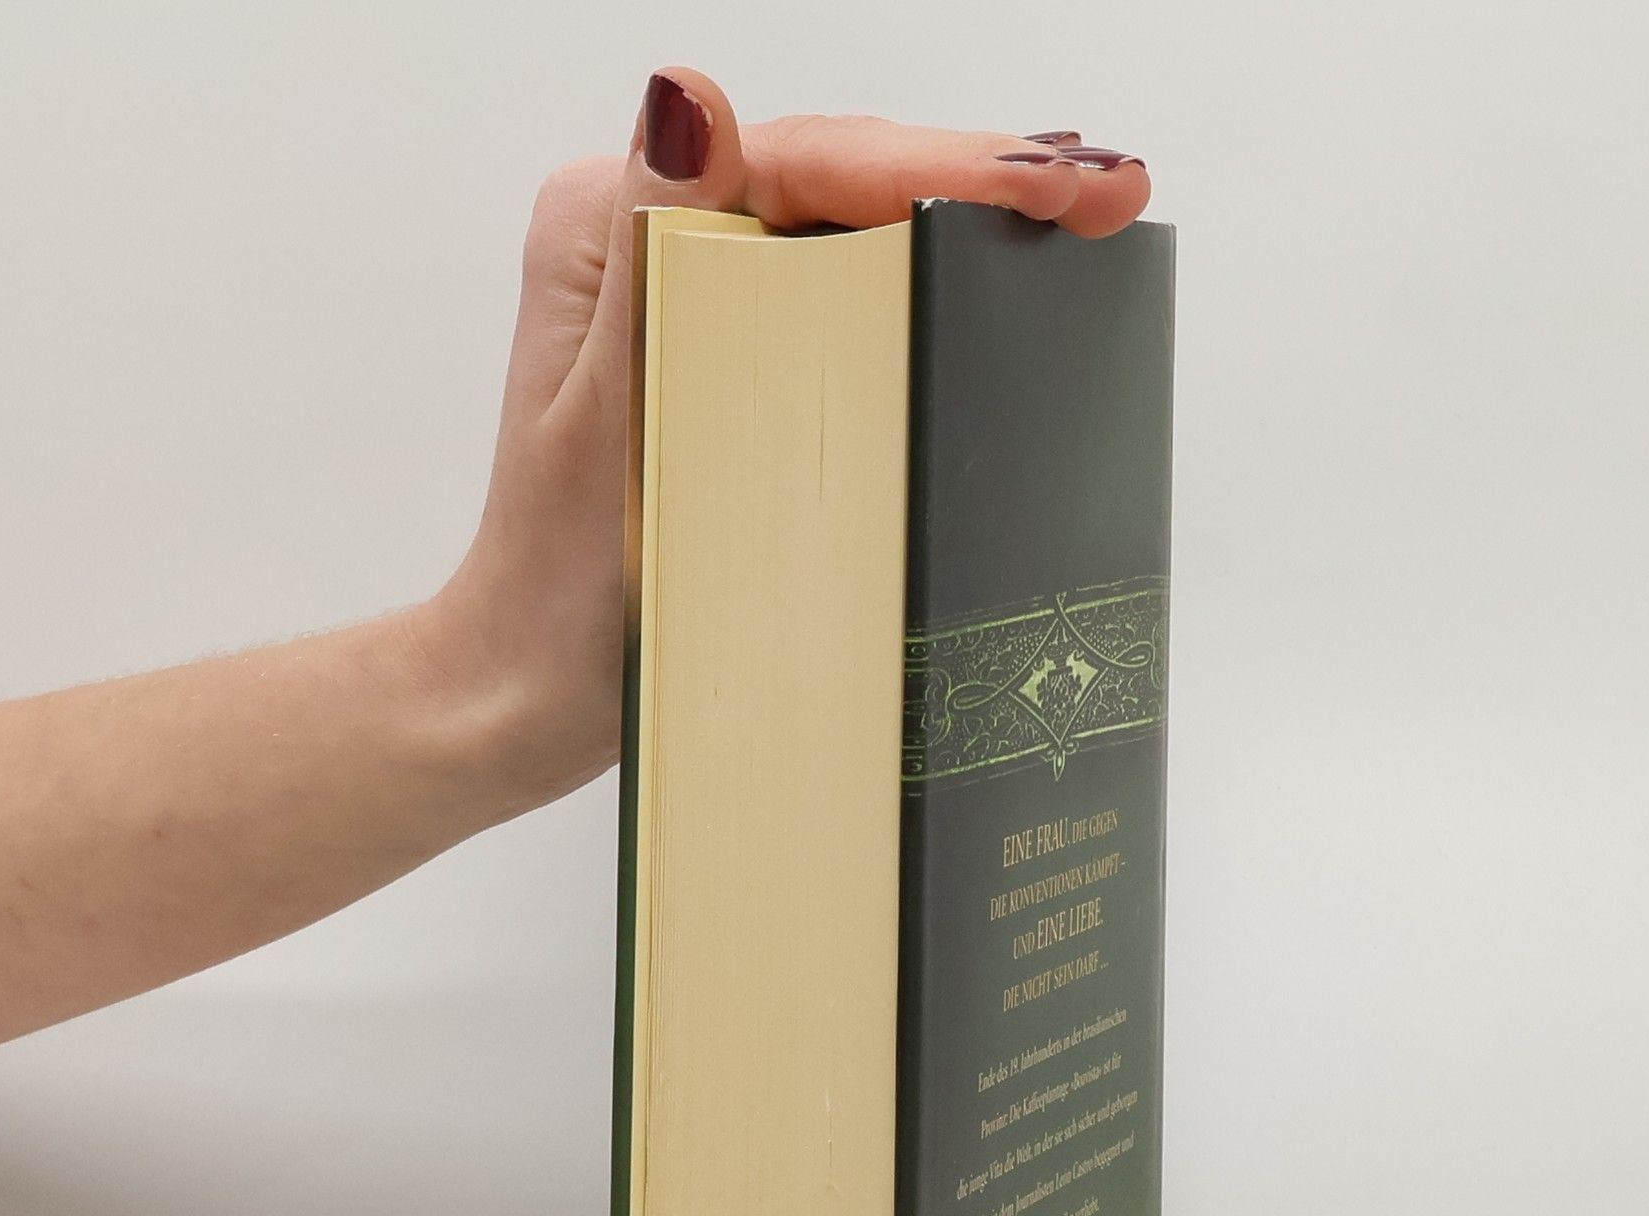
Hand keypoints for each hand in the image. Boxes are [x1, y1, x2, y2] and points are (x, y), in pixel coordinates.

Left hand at [417, 68, 1152, 823]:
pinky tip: (1010, 288)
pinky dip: (932, 291)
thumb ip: (649, 256)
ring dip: (975, 225)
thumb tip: (687, 99)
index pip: (806, 164)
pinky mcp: (732, 359)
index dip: (942, 165)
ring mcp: (698, 299)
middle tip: (1115, 193)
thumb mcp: (604, 419)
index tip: (1052, 185)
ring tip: (1091, 219)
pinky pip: (844, 300)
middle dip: (986, 179)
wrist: (533, 683)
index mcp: (614, 225)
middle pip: (843, 180)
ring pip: (856, 232)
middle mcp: (654, 239)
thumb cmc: (557, 584)